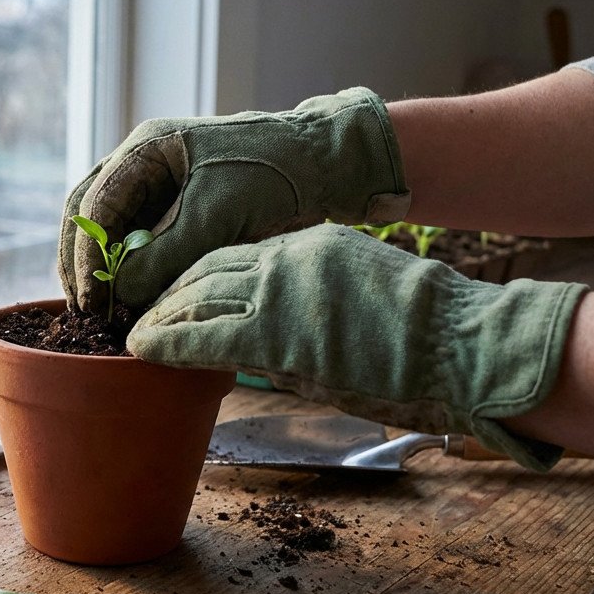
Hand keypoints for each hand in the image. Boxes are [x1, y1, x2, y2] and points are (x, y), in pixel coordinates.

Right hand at [59, 88, 410, 312]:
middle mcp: (147, 163)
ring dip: (108, 271)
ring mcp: (165, 185)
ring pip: (116, 232)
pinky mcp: (186, 208)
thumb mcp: (215, 216)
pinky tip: (140, 301)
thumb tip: (119, 295)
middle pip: (92, 216)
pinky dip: (137, 271)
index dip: (84, 257)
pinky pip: (145, 241)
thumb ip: (163, 255)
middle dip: (84, 264)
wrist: (331, 166)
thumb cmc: (276, 175)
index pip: (92, 205)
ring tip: (111, 313)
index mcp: (147, 147)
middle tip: (88, 313)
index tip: (90, 301)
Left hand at [127, 224, 588, 470]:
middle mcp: (286, 258)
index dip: (194, 273)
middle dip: (167, 292)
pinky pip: (205, 336)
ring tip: (133, 331)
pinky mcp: (276, 334)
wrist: (460, 341)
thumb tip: (279, 328)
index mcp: (309, 245)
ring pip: (197, 297)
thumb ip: (314, 294)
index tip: (171, 289)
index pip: (232, 253)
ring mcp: (279, 293)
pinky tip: (142, 348)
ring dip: (160, 316)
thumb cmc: (427, 328)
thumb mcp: (361, 286)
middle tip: (136, 309)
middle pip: (204, 269)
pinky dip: (168, 341)